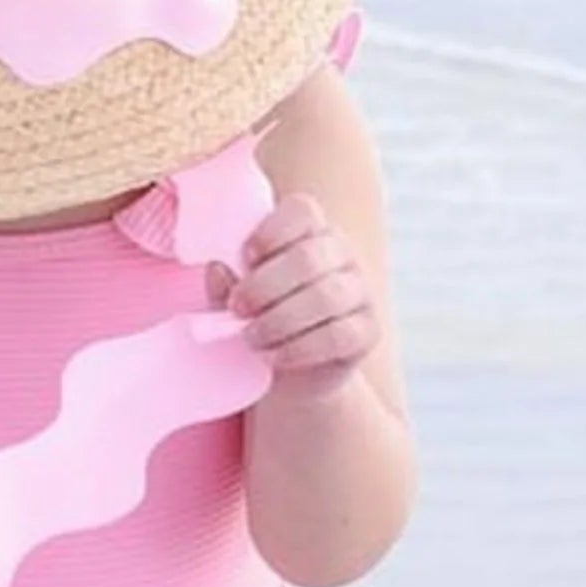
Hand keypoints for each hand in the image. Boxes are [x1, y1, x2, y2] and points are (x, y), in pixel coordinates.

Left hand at [216, 196, 380, 385]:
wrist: (289, 375)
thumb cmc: (260, 324)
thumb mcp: (236, 303)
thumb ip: (225, 285)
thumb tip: (217, 269)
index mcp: (309, 233)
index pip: (302, 211)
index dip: (271, 231)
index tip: (246, 257)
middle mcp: (341, 255)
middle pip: (309, 257)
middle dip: (264, 286)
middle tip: (237, 309)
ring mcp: (360, 292)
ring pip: (326, 296)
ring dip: (279, 321)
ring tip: (252, 338)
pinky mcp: (367, 331)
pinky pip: (338, 335)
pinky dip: (299, 348)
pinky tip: (276, 356)